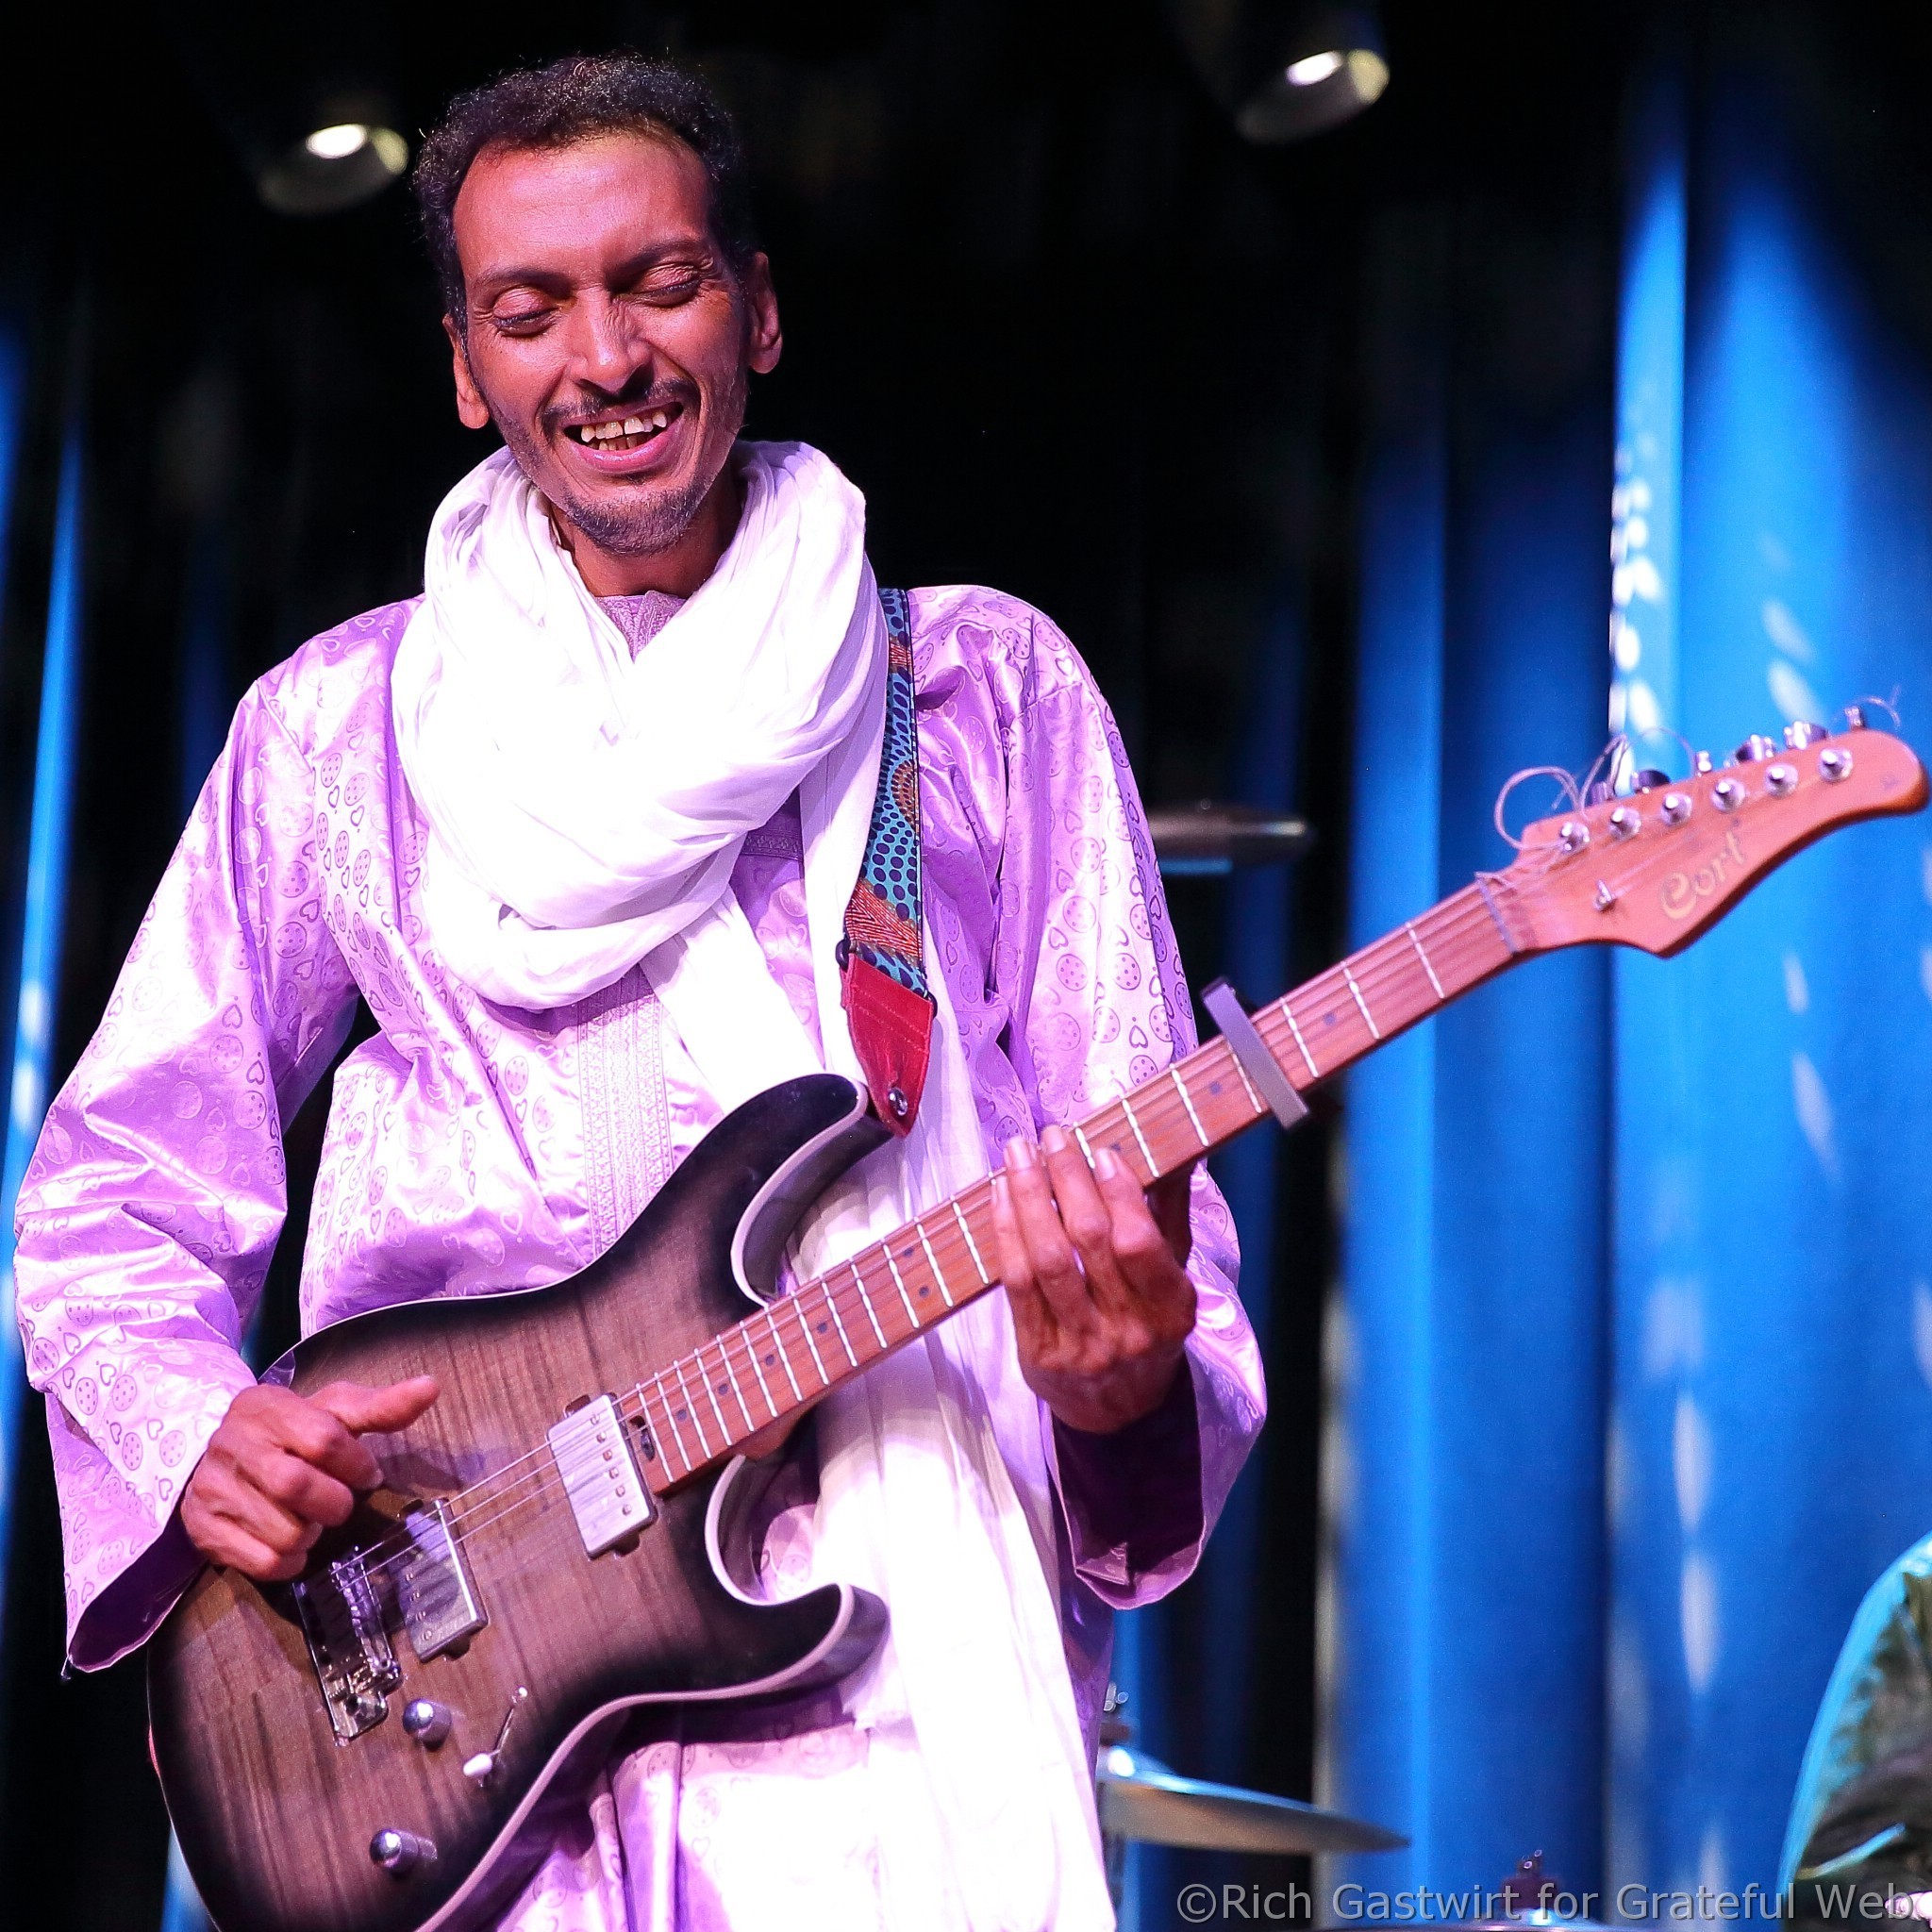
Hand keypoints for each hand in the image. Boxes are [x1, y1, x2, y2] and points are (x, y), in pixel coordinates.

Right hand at [181, 1377, 439, 1581]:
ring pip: (284, 1532)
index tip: (366, 1473)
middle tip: (339, 1501)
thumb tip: (432, 1387)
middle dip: (335, 1502)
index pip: (324, 1438)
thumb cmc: (289, 1434)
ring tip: (308, 1517)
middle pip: (298, 1486)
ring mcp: (211, 1490)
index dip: (357, 1463)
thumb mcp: (331, 1412)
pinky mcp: (202, 1532)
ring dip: (312, 1533)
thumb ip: (380, 1405)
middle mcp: (231, 1445)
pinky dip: (291, 1561)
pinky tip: (289, 1541)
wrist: (215, 1460)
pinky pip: (264, 1564)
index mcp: (265, 1406)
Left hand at [992, 1125, 1197, 1434]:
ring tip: (1019, 1154)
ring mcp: (1080, 1345)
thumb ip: (1170, 1215)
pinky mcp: (1038, 1353)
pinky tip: (1002, 1194)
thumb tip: (1176, 1150)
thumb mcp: (1172, 1278)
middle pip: (1088, 1242)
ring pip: (1046, 1260)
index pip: (1138, 1244)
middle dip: (1066, 1179)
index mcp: (1170, 1309)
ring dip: (1028, 1198)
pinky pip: (1016, 1283)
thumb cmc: (1147, 1325)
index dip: (1117, 1193)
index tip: (1100, 1151)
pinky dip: (1006, 1232)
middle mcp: (1127, 1330)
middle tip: (1052, 1136)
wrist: (1119, 1408)